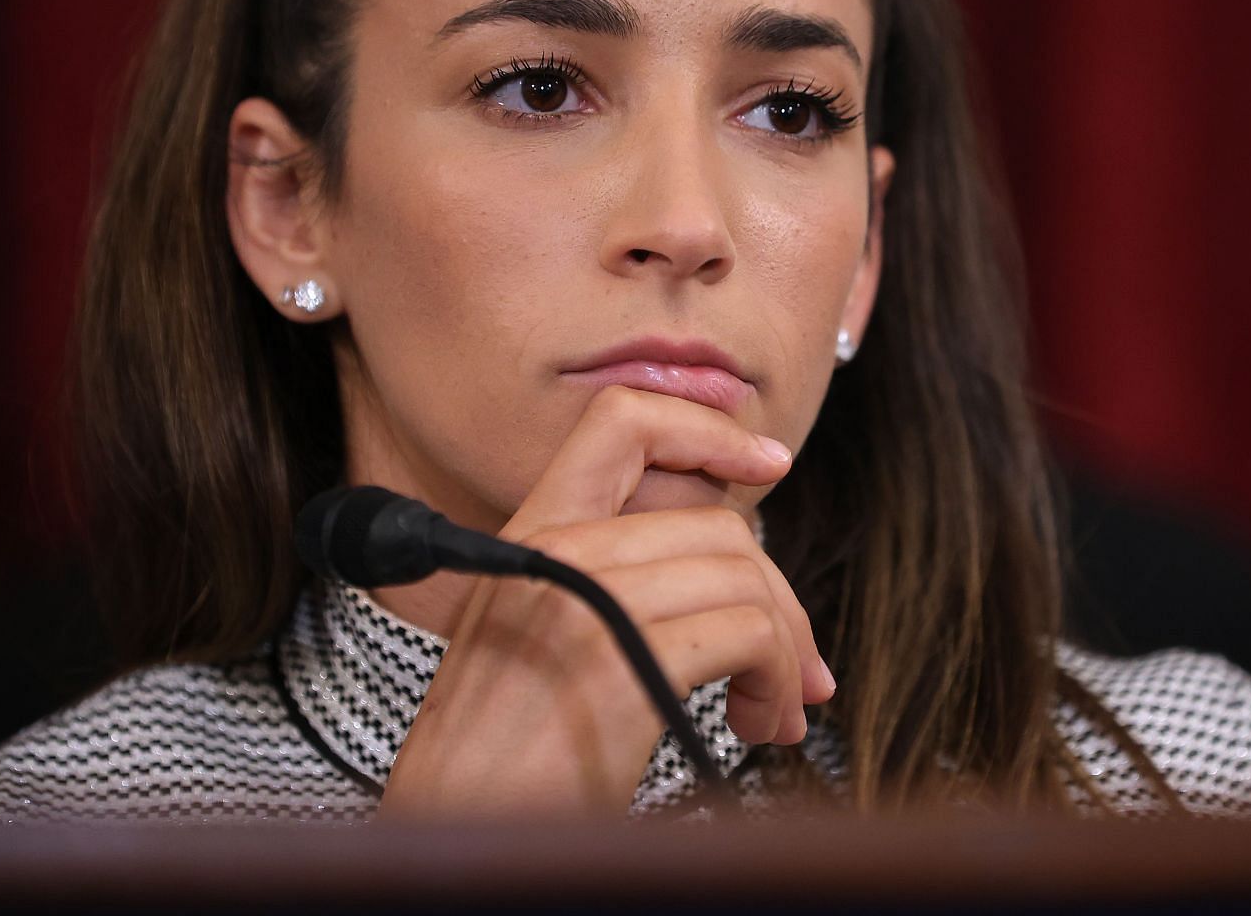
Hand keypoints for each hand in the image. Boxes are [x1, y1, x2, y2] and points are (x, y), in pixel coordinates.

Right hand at [378, 385, 832, 817]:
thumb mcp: (537, 631)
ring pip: (744, 578)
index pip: (622, 420)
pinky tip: (757, 721)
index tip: (767, 460)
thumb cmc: (502, 755)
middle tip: (799, 665)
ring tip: (771, 709)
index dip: (707, 427)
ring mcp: (584, 600)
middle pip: (717, 524)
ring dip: (785, 652)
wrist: (452, 831)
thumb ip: (608, 577)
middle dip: (779, 596)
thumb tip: (730, 564)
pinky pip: (748, 634)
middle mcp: (554, 550)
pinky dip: (776, 680)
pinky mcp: (618, 663)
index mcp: (531, 533)